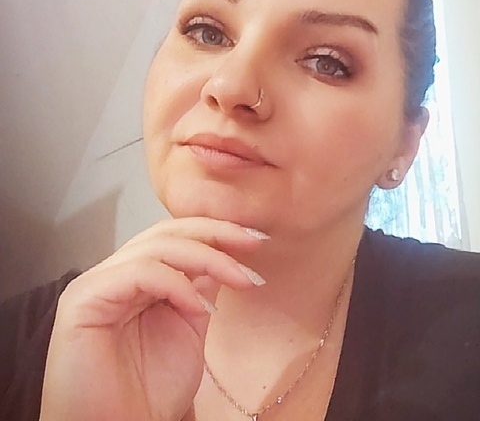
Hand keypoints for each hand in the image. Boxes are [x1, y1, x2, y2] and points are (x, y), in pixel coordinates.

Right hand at [40, 218, 266, 420]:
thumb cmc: (152, 389)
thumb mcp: (191, 326)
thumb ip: (201, 286)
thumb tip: (226, 256)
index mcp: (139, 277)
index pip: (177, 236)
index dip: (217, 231)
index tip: (256, 238)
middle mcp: (117, 272)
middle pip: (167, 232)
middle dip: (216, 232)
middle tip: (253, 241)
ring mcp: (98, 282)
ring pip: (157, 246)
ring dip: (207, 258)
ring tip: (240, 279)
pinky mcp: (83, 298)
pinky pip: (139, 273)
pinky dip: (176, 284)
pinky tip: (200, 306)